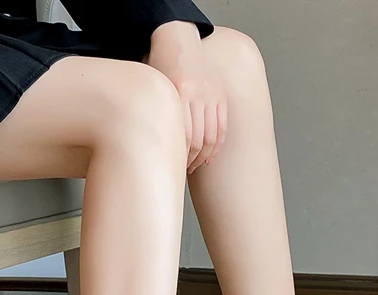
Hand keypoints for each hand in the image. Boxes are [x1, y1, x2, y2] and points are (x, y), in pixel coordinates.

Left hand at [147, 21, 226, 173]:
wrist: (176, 42)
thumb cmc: (160, 68)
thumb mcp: (154, 88)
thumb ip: (159, 114)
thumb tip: (160, 150)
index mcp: (180, 92)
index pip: (183, 136)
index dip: (180, 157)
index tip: (174, 167)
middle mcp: (198, 93)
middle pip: (197, 139)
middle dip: (191, 160)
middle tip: (184, 169)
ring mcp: (211, 94)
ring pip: (211, 136)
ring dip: (204, 156)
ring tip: (195, 165)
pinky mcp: (220, 95)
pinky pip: (222, 127)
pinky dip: (217, 146)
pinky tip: (210, 158)